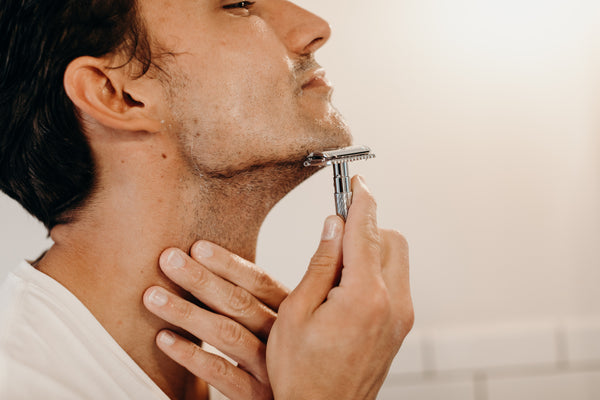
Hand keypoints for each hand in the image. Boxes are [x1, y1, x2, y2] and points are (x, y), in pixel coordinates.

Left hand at [143, 242, 288, 398]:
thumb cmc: (272, 353)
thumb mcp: (272, 322)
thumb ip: (250, 297)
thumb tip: (203, 254)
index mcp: (290, 311)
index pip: (260, 281)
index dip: (228, 263)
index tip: (196, 246)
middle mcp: (284, 337)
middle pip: (241, 303)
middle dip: (201, 279)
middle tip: (167, 259)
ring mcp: (271, 368)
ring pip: (228, 334)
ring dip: (187, 313)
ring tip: (152, 296)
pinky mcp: (257, 396)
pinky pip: (221, 373)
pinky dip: (191, 355)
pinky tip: (164, 339)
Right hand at [266, 175, 413, 399]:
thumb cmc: (302, 372)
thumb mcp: (297, 313)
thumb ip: (321, 264)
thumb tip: (335, 225)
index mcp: (365, 297)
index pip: (367, 231)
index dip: (360, 200)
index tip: (356, 180)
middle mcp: (393, 304)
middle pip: (392, 240)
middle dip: (367, 226)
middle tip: (336, 231)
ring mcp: (401, 317)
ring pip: (395, 260)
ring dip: (371, 249)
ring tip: (335, 267)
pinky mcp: (399, 327)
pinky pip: (394, 281)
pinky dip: (375, 271)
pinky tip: (345, 288)